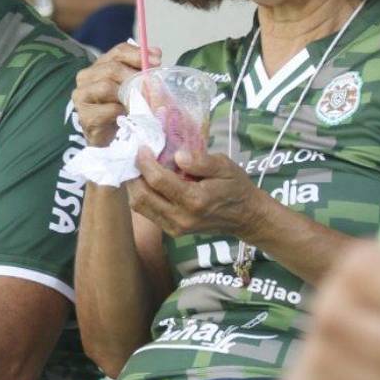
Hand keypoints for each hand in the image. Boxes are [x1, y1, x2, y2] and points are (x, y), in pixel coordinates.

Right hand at [71, 42, 161, 146]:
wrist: (112, 140)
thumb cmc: (124, 110)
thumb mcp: (136, 86)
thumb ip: (144, 71)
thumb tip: (156, 55)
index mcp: (100, 66)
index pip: (118, 52)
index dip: (138, 54)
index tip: (157, 61)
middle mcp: (86, 77)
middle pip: (112, 68)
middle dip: (135, 77)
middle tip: (151, 86)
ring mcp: (81, 96)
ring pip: (106, 87)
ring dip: (128, 96)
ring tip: (141, 103)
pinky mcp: (84, 116)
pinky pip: (107, 110)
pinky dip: (121, 112)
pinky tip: (127, 117)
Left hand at [128, 147, 260, 237]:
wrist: (246, 217)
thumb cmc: (236, 188)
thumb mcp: (226, 167)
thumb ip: (202, 161)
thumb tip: (178, 155)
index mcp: (195, 200)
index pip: (158, 181)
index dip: (145, 162)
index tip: (142, 147)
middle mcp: (181, 217)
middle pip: (141, 196)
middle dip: (133, 174)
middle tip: (136, 157)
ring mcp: (175, 227)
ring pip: (139, 206)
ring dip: (134, 186)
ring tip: (138, 168)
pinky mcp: (172, 231)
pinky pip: (147, 213)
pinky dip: (141, 196)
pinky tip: (146, 182)